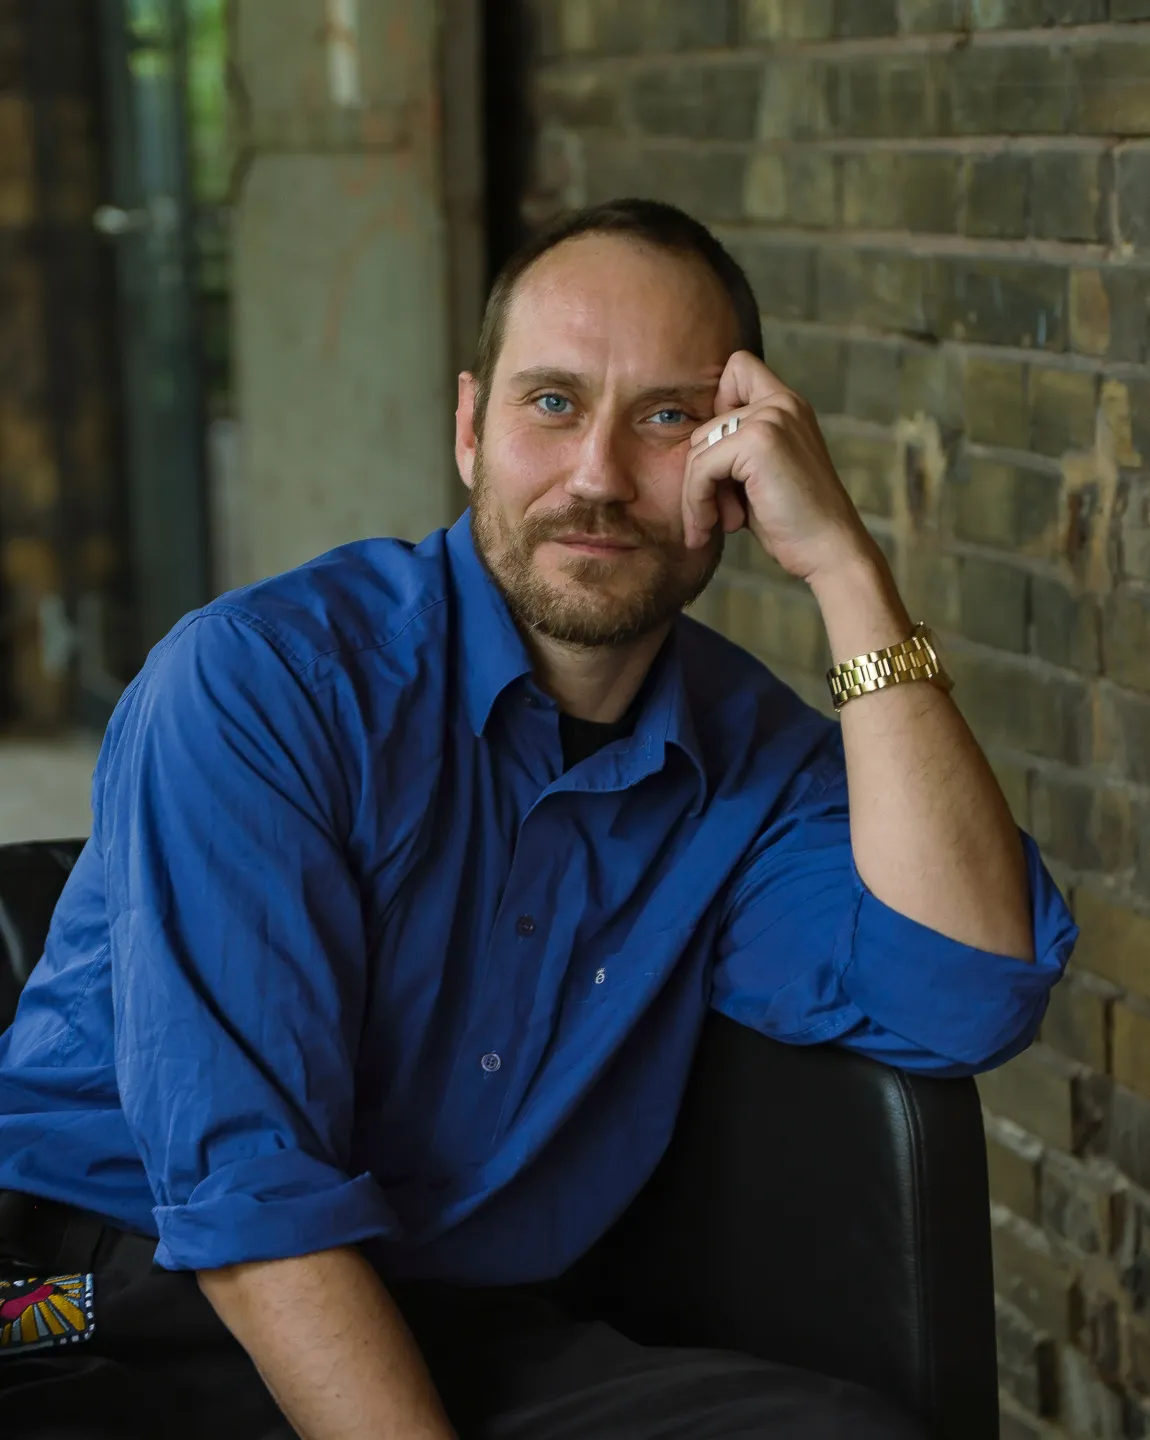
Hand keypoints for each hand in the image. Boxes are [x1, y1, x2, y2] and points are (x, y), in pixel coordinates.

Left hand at [682, 351, 872, 585]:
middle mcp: (782, 402)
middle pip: (706, 425)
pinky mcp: (758, 441)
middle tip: (722, 513)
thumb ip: (733, 451)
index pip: (738, 367)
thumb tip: (688, 446)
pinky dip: (697, 502)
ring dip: (699, 494)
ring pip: (698, 448)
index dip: (719, 408)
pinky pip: (701, 467)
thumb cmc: (793, 521)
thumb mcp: (760, 475)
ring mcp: (771, 417)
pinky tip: (712, 527)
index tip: (726, 458)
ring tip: (722, 523)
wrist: (829, 549)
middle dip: (704, 474)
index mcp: (787, 405)